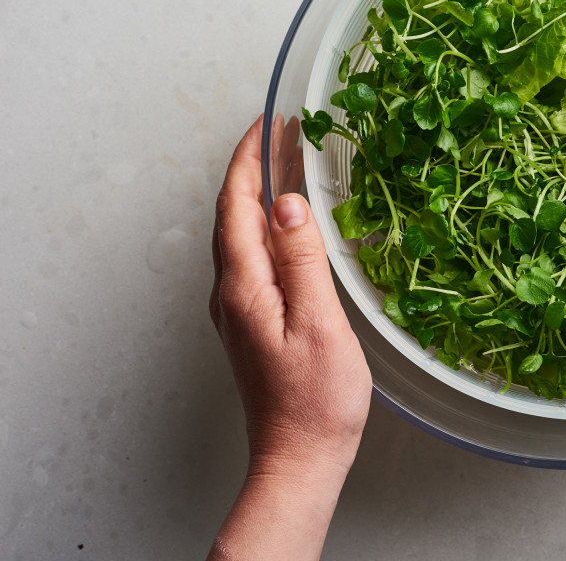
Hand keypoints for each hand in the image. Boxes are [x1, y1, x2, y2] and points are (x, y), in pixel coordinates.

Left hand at [209, 116, 371, 560]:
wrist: (300, 457)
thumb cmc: (316, 400)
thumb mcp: (318, 323)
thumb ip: (301, 260)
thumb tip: (288, 204)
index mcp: (245, 286)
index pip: (237, 205)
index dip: (250, 158)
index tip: (269, 122)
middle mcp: (232, 293)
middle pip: (235, 214)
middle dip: (256, 166)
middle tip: (286, 131)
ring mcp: (240, 309)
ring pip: (244, 234)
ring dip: (264, 194)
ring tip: (291, 164)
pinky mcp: (254, 322)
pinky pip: (255, 257)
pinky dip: (271, 225)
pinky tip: (293, 225)